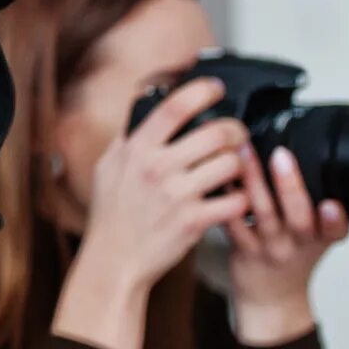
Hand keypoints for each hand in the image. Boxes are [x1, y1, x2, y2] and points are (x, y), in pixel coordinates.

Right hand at [78, 77, 254, 295]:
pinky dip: (240, 199)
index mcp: (136, 150)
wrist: (113, 260)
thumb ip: (130, 138)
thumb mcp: (108, 167)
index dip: (202, 90)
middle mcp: (156, 168)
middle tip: (237, 135)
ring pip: (231, 164)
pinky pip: (235, 200)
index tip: (215, 88)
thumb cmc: (110, 214)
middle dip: (235, 130)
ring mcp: (177, 195)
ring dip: (239, 165)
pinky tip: (232, 198)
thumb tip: (148, 107)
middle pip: (216, 132)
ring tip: (233, 168)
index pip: (174, 107)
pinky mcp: (194, 222)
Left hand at [225, 144, 347, 343]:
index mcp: (321, 239)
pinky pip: (233, 223)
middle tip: (281, 154)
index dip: (336, 218)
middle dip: (290, 185)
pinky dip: (227, 199)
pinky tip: (221, 177)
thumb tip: (311, 154)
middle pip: (298, 216)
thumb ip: (318, 206)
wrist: (271, 297)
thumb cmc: (292, 258)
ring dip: (253, 180)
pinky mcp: (243, 250)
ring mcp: (269, 248)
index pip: (335, 229)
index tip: (333, 203)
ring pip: (263, 214)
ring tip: (244, 152)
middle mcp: (297, 244)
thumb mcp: (318, 236)